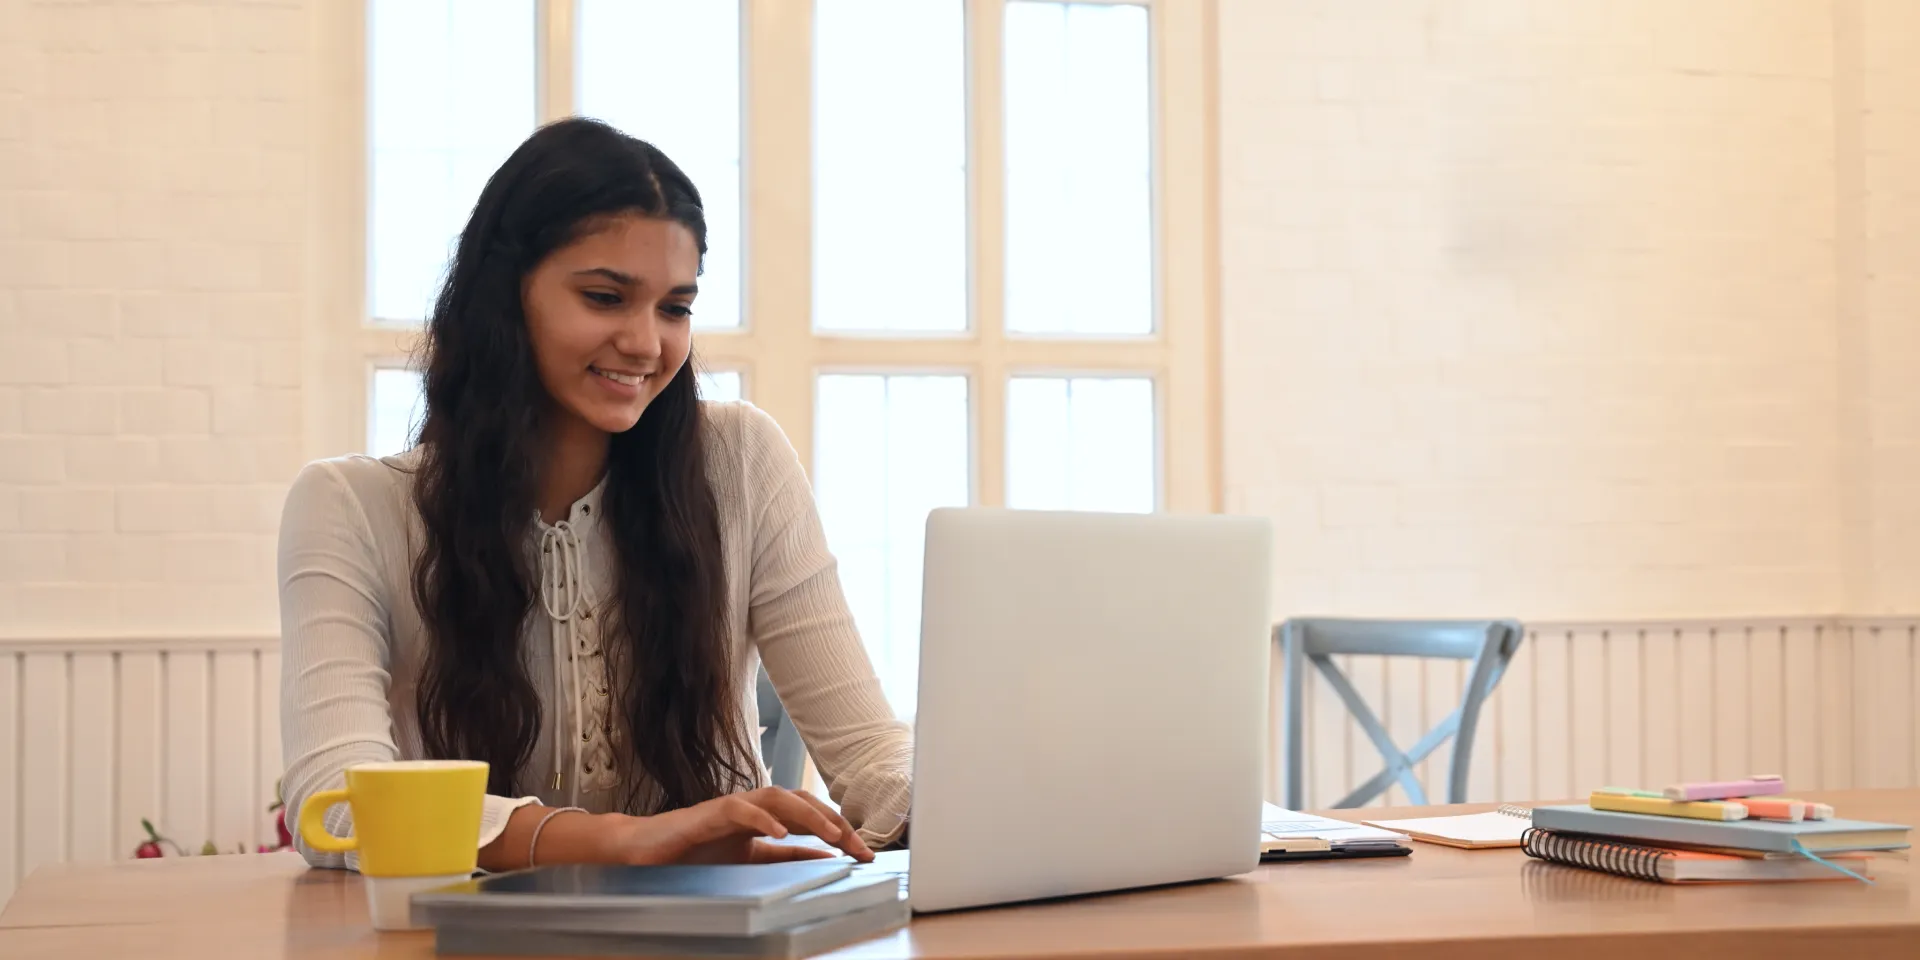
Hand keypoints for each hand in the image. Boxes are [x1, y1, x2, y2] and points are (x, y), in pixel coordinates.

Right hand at [606, 787, 874, 865]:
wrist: (647, 852)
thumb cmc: (696, 853)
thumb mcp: (751, 860)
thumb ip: (786, 858)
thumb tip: (826, 858)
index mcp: (766, 817)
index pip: (811, 817)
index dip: (840, 831)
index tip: (865, 853)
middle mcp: (753, 806)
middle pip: (802, 801)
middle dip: (833, 821)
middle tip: (858, 845)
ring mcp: (732, 806)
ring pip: (778, 798)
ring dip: (808, 814)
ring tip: (831, 833)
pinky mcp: (710, 813)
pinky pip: (741, 810)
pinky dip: (763, 818)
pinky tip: (781, 833)